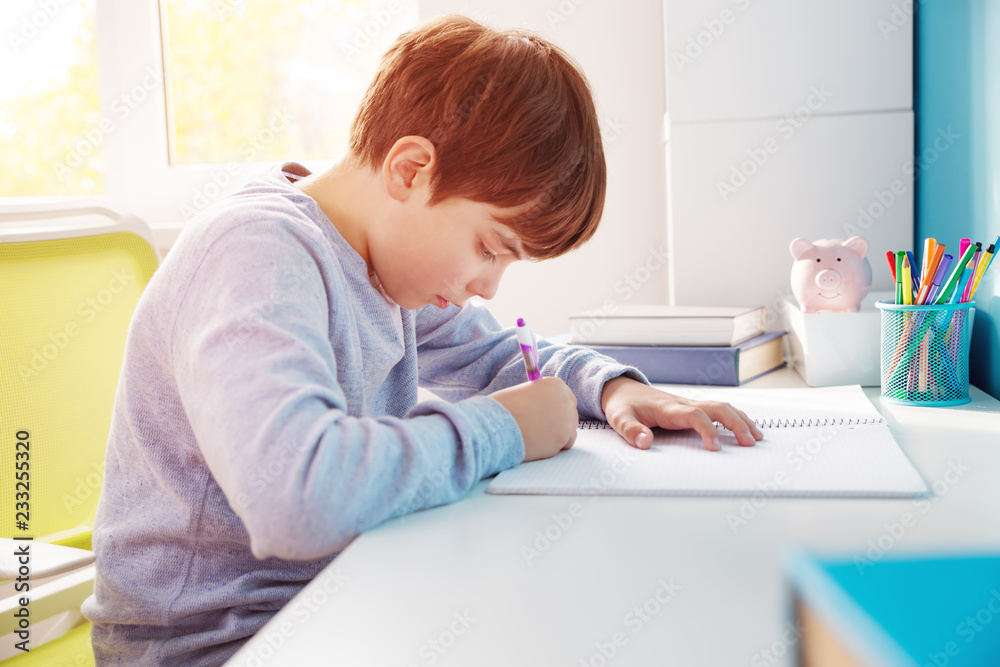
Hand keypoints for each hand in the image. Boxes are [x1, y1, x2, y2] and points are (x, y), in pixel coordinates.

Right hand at [490, 377, 577, 461]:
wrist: (496, 427)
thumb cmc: (502, 409)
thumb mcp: (523, 393)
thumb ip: (539, 398)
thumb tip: (545, 408)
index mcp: (555, 385)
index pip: (564, 395)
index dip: (555, 405)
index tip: (549, 412)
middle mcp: (566, 401)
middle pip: (570, 413)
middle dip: (559, 420)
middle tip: (543, 427)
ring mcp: (567, 422)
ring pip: (568, 431)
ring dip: (556, 434)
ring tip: (536, 435)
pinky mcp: (563, 440)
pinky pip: (563, 445)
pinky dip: (553, 446)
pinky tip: (538, 443)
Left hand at [600, 376, 763, 451]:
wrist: (621, 388)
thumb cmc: (621, 405)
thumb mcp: (619, 418)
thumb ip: (631, 431)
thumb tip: (645, 443)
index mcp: (668, 408)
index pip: (695, 415)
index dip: (707, 430)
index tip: (716, 448)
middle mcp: (683, 403)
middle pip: (717, 407)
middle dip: (736, 423)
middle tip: (750, 442)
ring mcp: (689, 403)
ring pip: (721, 406)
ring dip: (741, 419)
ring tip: (757, 437)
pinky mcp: (691, 406)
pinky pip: (718, 409)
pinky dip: (735, 417)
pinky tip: (746, 428)